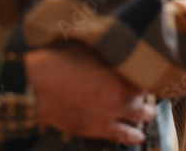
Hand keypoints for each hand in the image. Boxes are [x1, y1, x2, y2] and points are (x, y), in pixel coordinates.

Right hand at [25, 45, 154, 144]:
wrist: (31, 85)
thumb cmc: (58, 61)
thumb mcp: (88, 49)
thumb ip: (109, 56)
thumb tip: (122, 52)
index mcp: (117, 80)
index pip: (147, 83)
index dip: (152, 79)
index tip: (155, 75)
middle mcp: (115, 102)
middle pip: (143, 106)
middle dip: (149, 102)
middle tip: (152, 97)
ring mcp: (102, 119)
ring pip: (133, 123)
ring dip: (141, 119)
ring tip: (147, 117)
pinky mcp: (89, 129)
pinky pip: (115, 136)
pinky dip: (127, 136)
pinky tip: (136, 137)